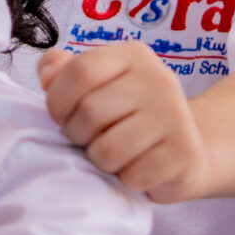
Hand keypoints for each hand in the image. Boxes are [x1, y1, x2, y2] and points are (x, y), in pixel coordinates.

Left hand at [39, 42, 213, 202]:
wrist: (187, 150)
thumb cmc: (128, 116)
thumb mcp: (97, 86)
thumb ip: (65, 71)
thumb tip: (47, 77)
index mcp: (133, 55)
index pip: (79, 71)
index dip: (58, 101)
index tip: (61, 116)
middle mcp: (159, 79)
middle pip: (90, 112)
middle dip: (78, 135)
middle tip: (92, 139)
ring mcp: (175, 116)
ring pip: (107, 150)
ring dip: (101, 161)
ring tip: (114, 154)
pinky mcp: (183, 153)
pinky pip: (132, 176)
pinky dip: (126, 179)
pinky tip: (138, 168)